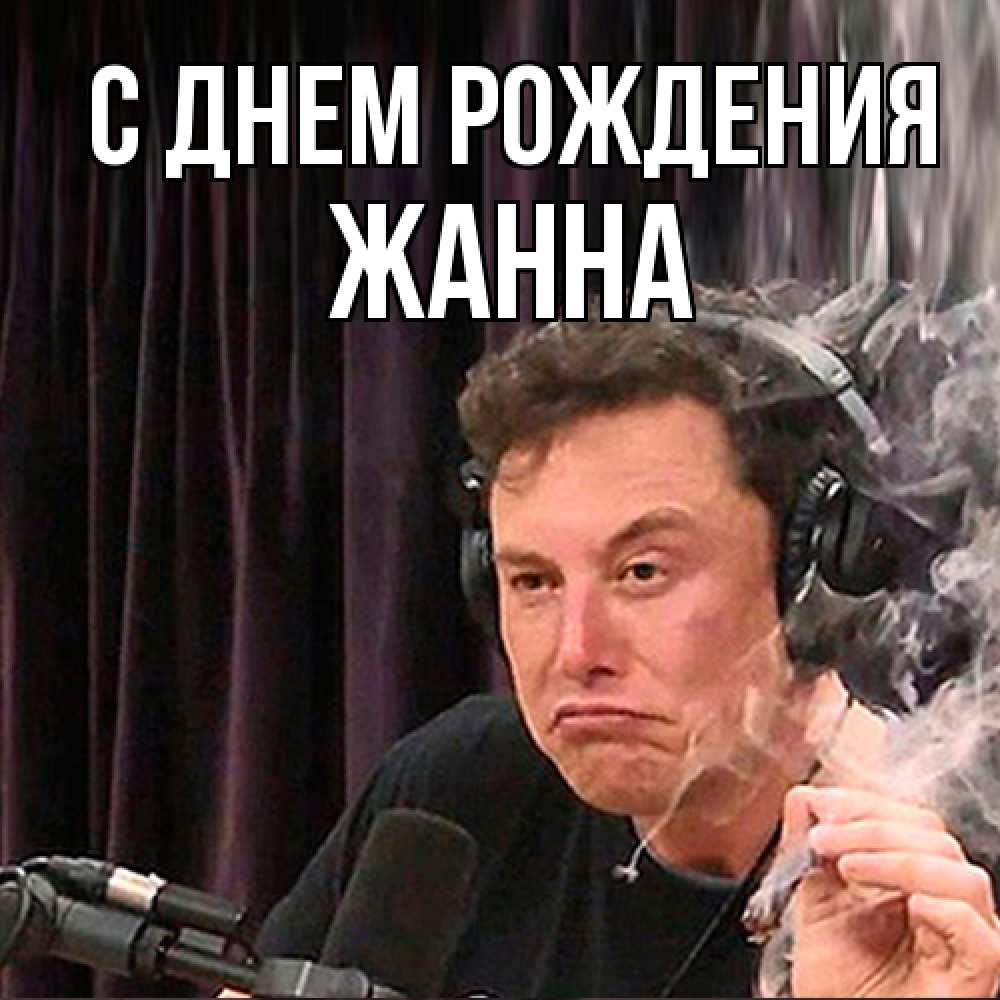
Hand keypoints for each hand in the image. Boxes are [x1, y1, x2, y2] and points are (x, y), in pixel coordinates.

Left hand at [784, 786, 999, 997]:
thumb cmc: (840, 982)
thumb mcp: (816, 900)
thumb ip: (811, 849)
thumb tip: (806, 797)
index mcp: (918, 879)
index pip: (913, 821)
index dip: (866, 806)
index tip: (821, 808)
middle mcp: (948, 904)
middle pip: (936, 838)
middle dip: (872, 827)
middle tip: (823, 840)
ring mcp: (966, 940)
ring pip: (963, 877)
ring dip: (899, 859)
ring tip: (849, 868)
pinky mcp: (975, 977)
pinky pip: (981, 935)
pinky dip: (945, 909)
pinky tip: (908, 906)